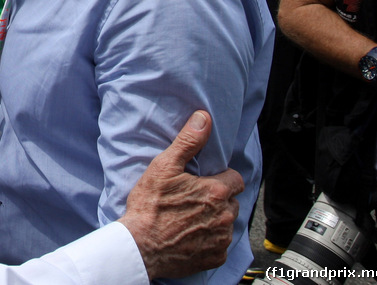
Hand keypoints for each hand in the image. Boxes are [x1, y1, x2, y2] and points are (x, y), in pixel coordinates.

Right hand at [120, 111, 242, 279]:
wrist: (140, 247)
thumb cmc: (150, 206)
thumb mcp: (164, 167)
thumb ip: (188, 141)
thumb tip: (203, 118)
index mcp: (216, 192)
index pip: (235, 179)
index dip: (220, 178)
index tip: (203, 181)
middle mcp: (225, 216)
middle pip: (232, 201)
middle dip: (218, 198)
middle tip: (194, 199)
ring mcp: (222, 239)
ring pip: (228, 223)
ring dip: (216, 219)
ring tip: (190, 218)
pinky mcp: (216, 257)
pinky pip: (221, 244)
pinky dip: (210, 240)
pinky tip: (191, 236)